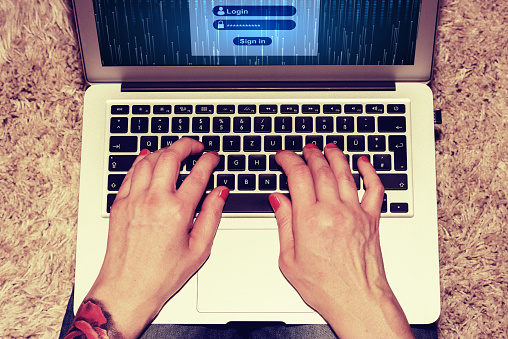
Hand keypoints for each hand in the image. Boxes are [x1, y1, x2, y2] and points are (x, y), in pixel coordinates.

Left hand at [84, 138, 227, 337]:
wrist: (127, 289)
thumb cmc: (161, 275)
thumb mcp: (199, 249)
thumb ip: (212, 215)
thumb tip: (220, 193)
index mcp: (178, 211)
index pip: (198, 174)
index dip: (208, 160)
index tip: (212, 156)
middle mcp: (154, 200)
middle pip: (171, 156)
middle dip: (186, 145)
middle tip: (195, 146)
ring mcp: (134, 200)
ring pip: (148, 159)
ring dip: (164, 150)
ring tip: (174, 152)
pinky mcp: (120, 204)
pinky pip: (131, 173)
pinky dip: (142, 161)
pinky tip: (148, 159)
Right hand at [269, 143, 413, 338]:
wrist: (357, 301)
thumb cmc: (324, 286)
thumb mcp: (289, 259)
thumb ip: (284, 223)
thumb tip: (278, 200)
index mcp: (309, 219)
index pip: (298, 176)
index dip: (289, 160)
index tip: (283, 156)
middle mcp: (333, 211)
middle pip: (321, 169)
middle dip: (310, 154)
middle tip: (305, 149)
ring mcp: (355, 213)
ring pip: (345, 173)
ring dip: (335, 156)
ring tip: (328, 147)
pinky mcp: (371, 219)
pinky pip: (374, 189)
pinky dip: (370, 172)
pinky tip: (363, 163)